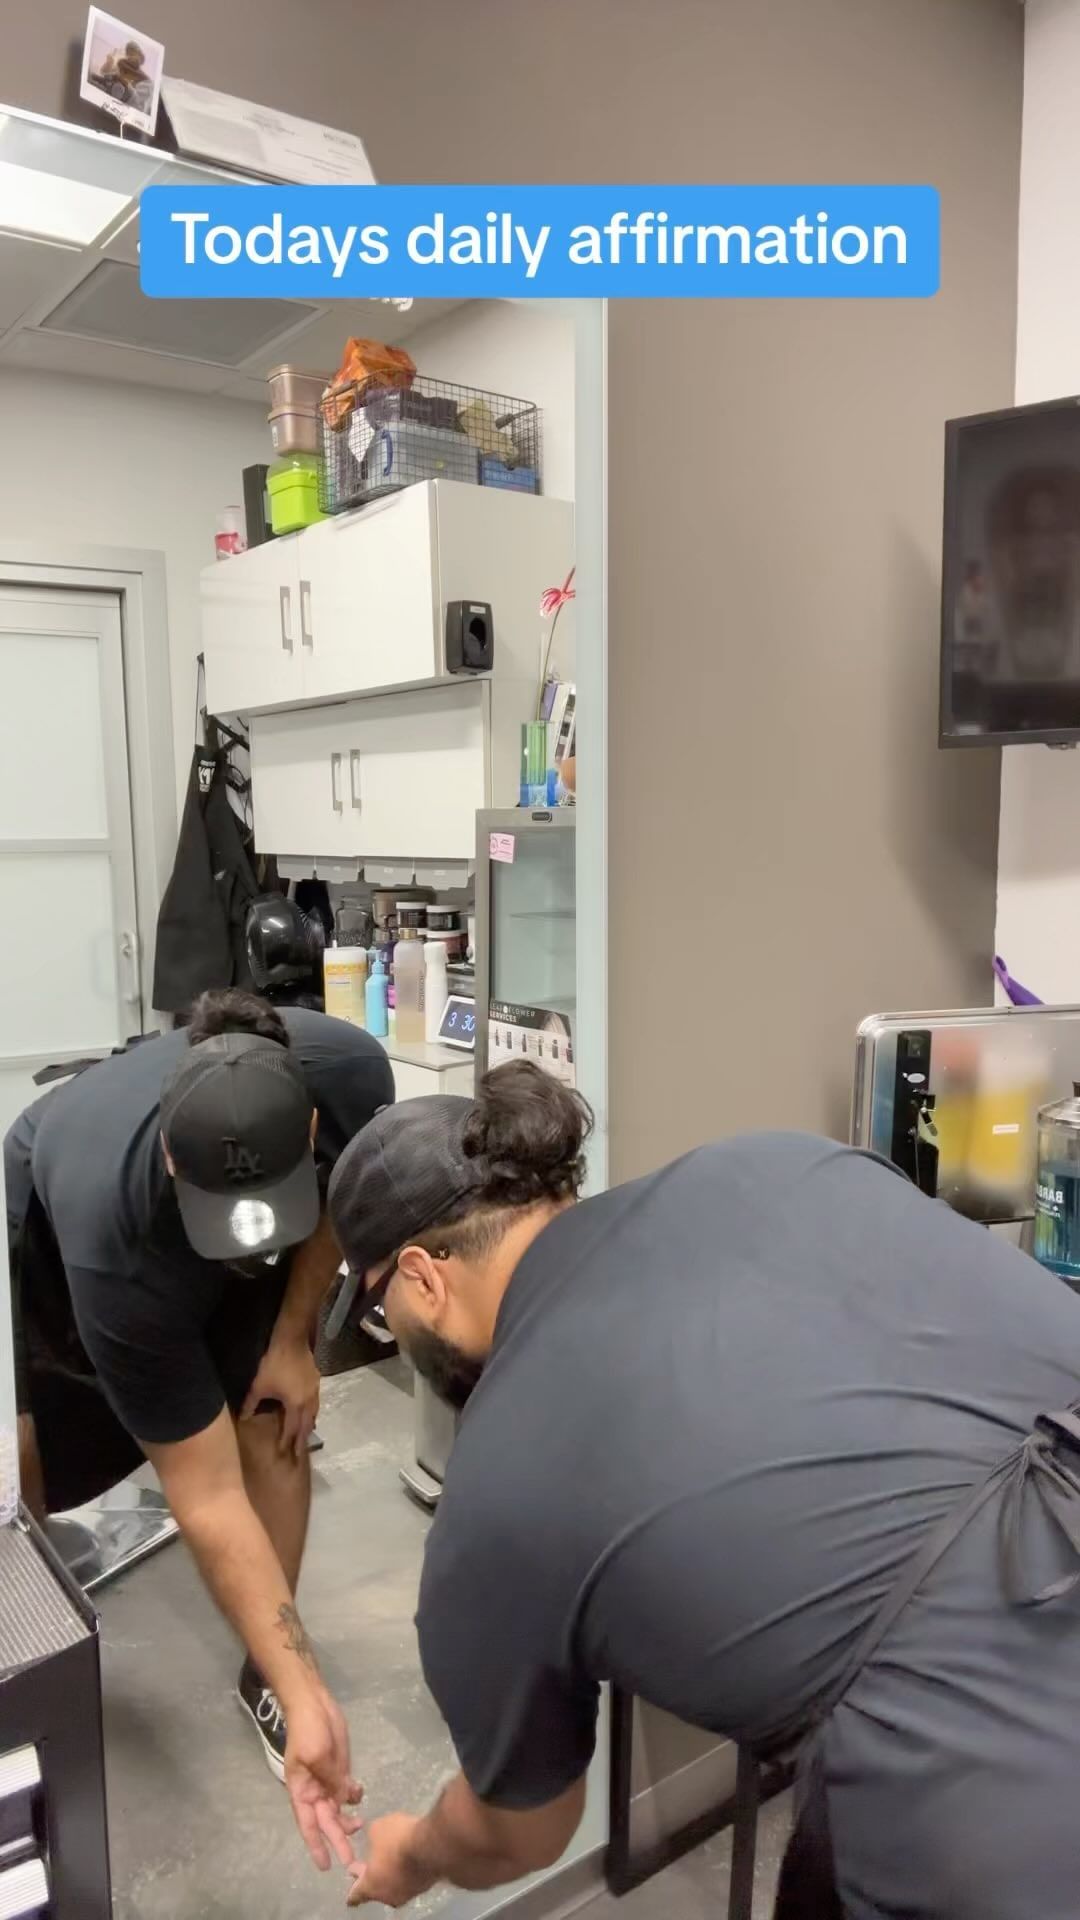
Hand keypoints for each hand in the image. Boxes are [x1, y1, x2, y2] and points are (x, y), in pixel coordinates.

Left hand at [241, 1334, 320, 1457]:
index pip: (291, 1428)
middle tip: (300, 1453)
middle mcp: (308, 1400)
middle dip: (302, 1439)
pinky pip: (315, 1402)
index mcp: (295, 1404)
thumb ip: (251, 1404)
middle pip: (307, 1424)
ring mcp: (314, 1389)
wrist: (291, 1340)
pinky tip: (307, 1409)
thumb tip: (244, 1418)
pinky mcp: (316, 1379)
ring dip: (309, 1425)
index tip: (284, 1453)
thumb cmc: (274, 1364)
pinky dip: (311, 1411)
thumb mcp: (258, 1386)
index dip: (287, 1441)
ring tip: (306, 1434)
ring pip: (314, 1413)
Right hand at [285, 1685, 363, 1872]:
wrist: (314, 1703)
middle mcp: (314, 1791)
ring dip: (347, 1820)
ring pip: (338, 1809)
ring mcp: (328, 1780)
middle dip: (338, 1840)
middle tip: (353, 1862)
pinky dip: (354, 1796)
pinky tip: (359, 1793)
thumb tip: (344, 1800)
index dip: (316, 1846)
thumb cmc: (308, 1730)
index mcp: (302, 1791)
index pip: (309, 1825)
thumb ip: (331, 1779)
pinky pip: (347, 1790)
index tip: (325, 1866)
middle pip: (327, 1822)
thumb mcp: (316, 1755)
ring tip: (360, 1825)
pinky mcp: (340, 1769)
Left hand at [346, 1814, 433, 1907]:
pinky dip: (405, 1872)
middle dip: (371, 1878)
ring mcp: (407, 1893)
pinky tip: (407, 1858)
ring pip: (393, 1886)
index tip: (349, 1898)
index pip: (356, 1896)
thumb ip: (372, 1837)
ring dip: (389, 1875)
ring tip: (391, 1858)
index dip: (352, 1894)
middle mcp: (388, 1896)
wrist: (431, 1846)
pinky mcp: (423, 1886)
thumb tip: (375, 1839)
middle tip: (368, 1866)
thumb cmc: (397, 1840)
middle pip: (375, 1891)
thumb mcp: (377, 1829)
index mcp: (371, 1886)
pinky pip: (408, 1880)